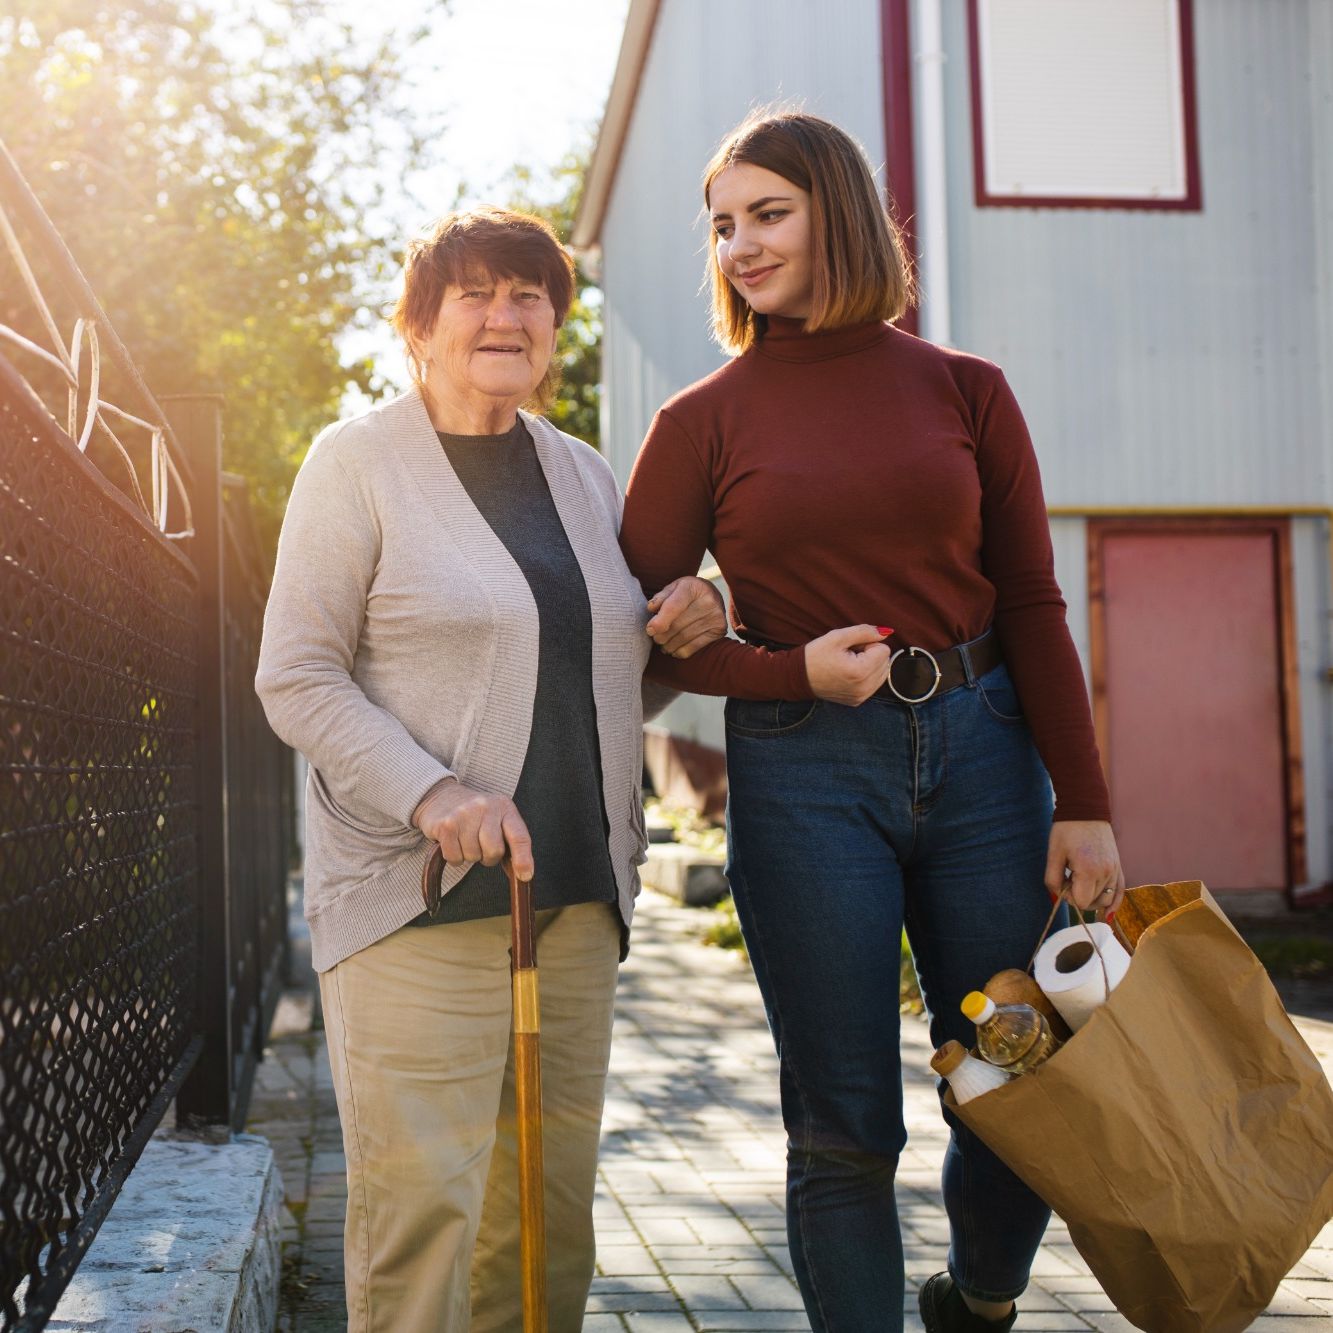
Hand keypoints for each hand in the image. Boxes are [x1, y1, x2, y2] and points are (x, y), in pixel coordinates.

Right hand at [412, 778, 534, 880]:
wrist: (440, 796)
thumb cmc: (474, 814)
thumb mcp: (496, 818)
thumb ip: (509, 841)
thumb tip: (522, 874)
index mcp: (504, 806)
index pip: (519, 836)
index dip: (524, 859)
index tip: (525, 876)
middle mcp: (486, 807)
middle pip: (494, 851)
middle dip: (488, 857)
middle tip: (480, 847)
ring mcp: (465, 814)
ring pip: (473, 856)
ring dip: (469, 856)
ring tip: (464, 840)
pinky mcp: (446, 825)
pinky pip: (454, 857)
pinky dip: (454, 857)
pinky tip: (452, 843)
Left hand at [646, 575, 726, 658]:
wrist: (712, 595)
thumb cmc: (687, 593)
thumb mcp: (673, 588)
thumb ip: (661, 597)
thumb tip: (651, 609)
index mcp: (693, 587)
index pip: (673, 607)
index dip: (660, 621)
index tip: (650, 630)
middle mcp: (708, 601)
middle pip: (677, 625)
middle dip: (662, 635)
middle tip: (655, 638)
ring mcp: (716, 616)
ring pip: (684, 637)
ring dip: (669, 645)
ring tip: (663, 644)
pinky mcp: (719, 630)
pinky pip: (694, 646)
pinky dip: (680, 651)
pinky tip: (674, 649)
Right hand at [804, 625, 893, 705]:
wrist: (798, 677)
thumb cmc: (816, 655)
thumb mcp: (838, 637)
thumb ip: (865, 632)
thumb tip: (887, 632)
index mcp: (860, 671)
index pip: (884, 650)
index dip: (867, 644)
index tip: (850, 648)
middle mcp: (864, 688)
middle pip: (885, 662)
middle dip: (870, 655)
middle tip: (848, 655)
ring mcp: (861, 697)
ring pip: (882, 673)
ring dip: (869, 665)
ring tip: (848, 664)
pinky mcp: (857, 701)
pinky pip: (874, 684)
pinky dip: (865, 676)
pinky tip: (848, 674)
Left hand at [1045, 820, 1123, 914]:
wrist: (1086, 810)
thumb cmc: (1066, 830)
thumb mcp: (1053, 854)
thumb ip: (1053, 880)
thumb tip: (1058, 898)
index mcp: (1089, 870)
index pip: (1081, 902)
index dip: (1069, 898)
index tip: (1063, 883)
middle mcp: (1106, 872)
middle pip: (1093, 902)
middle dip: (1079, 896)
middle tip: (1069, 879)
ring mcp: (1115, 870)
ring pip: (1106, 899)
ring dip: (1092, 897)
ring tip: (1081, 881)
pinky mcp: (1119, 866)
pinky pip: (1120, 892)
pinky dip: (1113, 902)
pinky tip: (1107, 912)